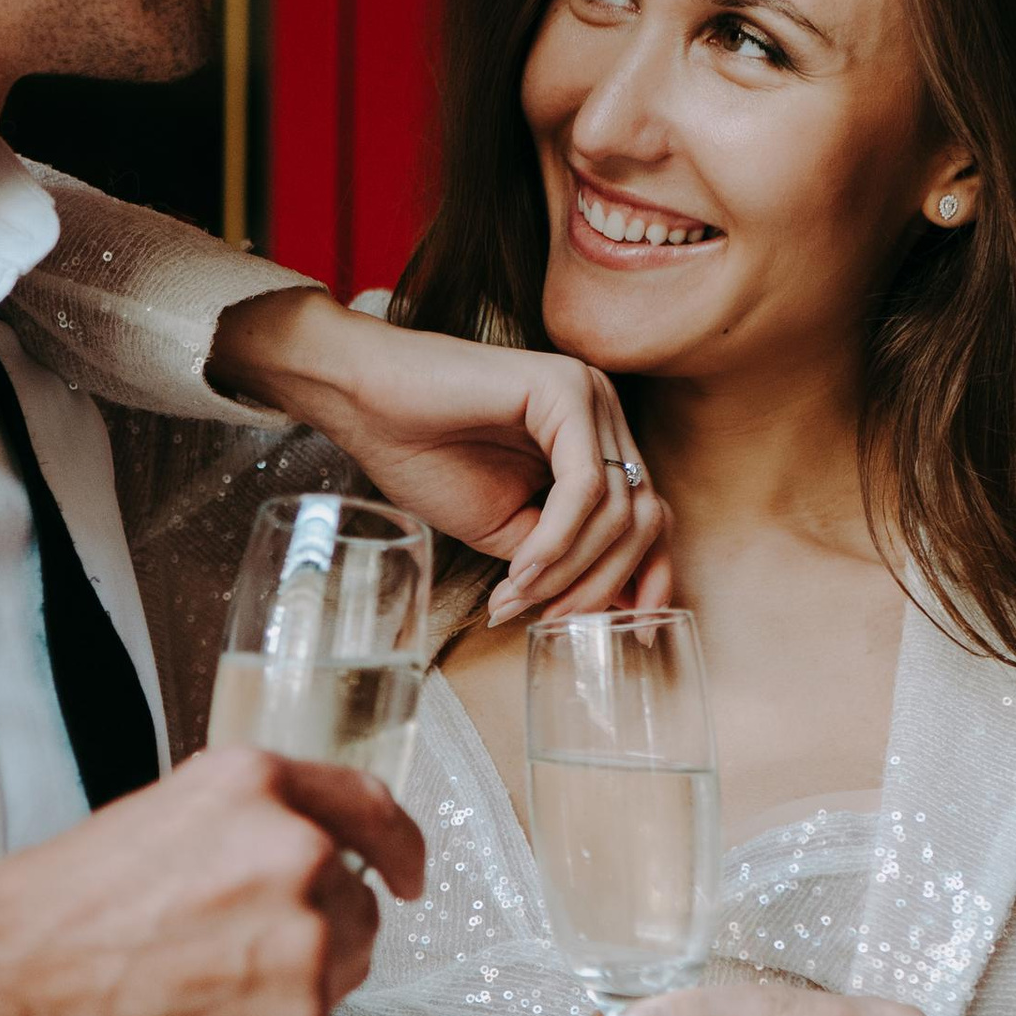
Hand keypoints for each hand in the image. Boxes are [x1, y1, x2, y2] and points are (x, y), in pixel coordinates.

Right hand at [0, 750, 423, 1015]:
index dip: (396, 842)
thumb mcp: (143, 826)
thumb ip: (225, 834)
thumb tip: (260, 861)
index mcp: (247, 786)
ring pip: (342, 961)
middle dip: (312, 928)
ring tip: (208, 992)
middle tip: (239, 959)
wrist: (4, 1003)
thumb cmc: (44, 923)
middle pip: (352, 895)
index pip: (364, 803)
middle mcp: (290, 849)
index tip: (408, 869)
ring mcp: (303, 934)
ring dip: (297, 979)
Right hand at [210, 289, 666, 623]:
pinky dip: (556, 540)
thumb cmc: (425, 457)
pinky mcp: (563, 389)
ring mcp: (589, 396)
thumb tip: (614, 603)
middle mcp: (604, 412)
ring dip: (569, 569)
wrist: (364, 402)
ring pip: (618, 509)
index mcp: (595, 440)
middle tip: (550, 621)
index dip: (651, 573)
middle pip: (643, 516)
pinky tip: (520, 568)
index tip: (635, 626)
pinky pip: (584, 487)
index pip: (649, 514)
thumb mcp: (508, 528)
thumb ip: (561, 554)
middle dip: (600, 583)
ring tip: (517, 596)